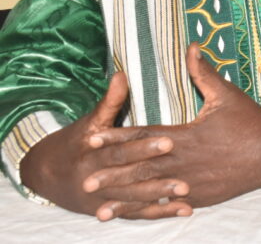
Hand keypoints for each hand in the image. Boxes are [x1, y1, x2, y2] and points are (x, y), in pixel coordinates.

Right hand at [20, 72, 190, 219]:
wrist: (45, 174)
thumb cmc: (75, 142)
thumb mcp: (90, 121)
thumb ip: (109, 101)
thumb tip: (121, 74)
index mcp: (94, 153)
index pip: (122, 150)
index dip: (144, 147)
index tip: (170, 142)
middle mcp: (98, 179)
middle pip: (130, 179)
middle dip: (157, 180)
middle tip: (185, 181)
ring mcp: (104, 197)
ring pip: (135, 200)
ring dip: (160, 200)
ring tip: (187, 197)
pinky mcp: (111, 208)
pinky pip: (137, 213)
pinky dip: (159, 212)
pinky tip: (184, 210)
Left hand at [88, 44, 260, 210]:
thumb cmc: (250, 122)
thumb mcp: (227, 95)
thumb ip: (204, 73)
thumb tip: (191, 47)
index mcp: (187, 136)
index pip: (145, 136)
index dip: (118, 137)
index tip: (93, 139)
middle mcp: (185, 162)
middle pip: (142, 169)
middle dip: (113, 175)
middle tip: (86, 180)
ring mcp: (193, 183)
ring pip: (152, 193)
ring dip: (125, 200)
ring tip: (99, 209)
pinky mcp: (201, 197)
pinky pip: (170, 205)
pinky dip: (150, 211)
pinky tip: (134, 216)